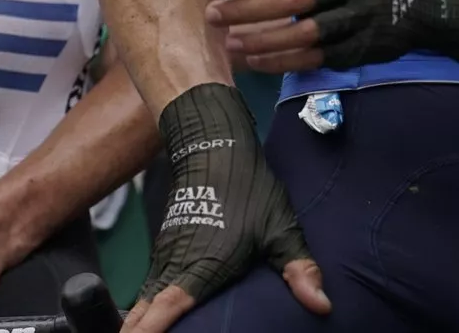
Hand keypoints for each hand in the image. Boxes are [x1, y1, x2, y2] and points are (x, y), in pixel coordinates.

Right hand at [127, 85, 326, 332]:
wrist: (213, 145)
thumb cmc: (251, 189)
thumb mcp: (280, 229)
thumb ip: (299, 270)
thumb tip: (324, 306)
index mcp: (204, 265)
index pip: (168, 308)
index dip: (150, 330)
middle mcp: (178, 262)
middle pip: (146, 309)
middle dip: (135, 332)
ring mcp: (168, 250)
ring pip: (144, 295)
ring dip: (136, 321)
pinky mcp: (165, 242)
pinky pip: (149, 282)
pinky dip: (142, 304)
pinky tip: (141, 317)